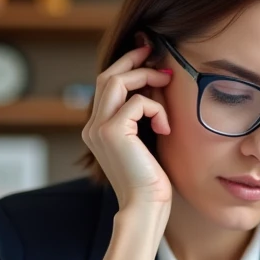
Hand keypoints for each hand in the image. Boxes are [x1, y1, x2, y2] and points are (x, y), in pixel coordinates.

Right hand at [81, 43, 173, 209]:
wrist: (144, 208)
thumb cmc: (150, 181)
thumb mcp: (144, 143)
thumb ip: (141, 118)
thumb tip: (154, 86)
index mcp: (97, 130)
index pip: (106, 87)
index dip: (126, 67)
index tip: (147, 56)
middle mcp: (92, 126)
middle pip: (107, 77)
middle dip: (132, 60)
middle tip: (154, 51)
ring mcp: (99, 128)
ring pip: (118, 81)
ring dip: (146, 76)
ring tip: (167, 82)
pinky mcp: (112, 131)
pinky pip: (139, 102)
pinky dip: (158, 109)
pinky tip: (166, 128)